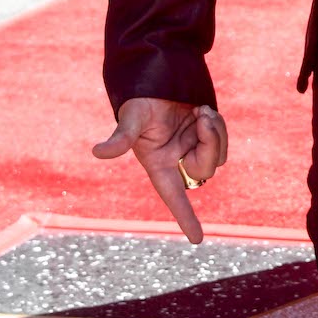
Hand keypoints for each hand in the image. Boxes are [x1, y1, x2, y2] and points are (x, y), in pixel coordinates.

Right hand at [92, 97, 228, 243]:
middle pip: (204, 170)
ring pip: (218, 155)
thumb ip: (120, 139)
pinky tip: (205, 111)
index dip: (185, 218)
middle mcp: (177, 161)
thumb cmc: (138, 101)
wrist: (154, 78)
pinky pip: (221, 140)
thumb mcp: (131, 120)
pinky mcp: (204, 135)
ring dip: (215, 132)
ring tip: (201, 110)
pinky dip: (217, 126)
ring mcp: (192, 149)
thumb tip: (97, 152)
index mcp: (159, 166)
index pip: (174, 197)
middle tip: (201, 115)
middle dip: (209, 143)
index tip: (197, 239)